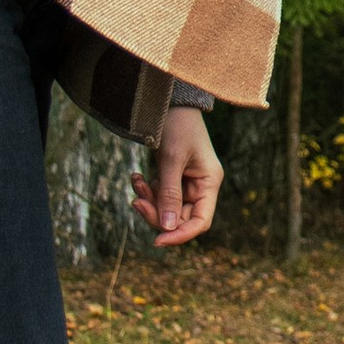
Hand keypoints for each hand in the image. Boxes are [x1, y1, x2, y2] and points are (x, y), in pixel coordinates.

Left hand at [133, 106, 221, 246]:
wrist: (167, 101)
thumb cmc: (176, 126)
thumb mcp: (171, 159)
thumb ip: (169, 194)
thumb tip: (166, 229)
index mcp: (209, 182)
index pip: (200, 222)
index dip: (180, 235)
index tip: (157, 242)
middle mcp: (200, 186)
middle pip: (178, 218)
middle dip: (156, 213)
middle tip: (135, 202)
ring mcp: (185, 182)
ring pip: (165, 208)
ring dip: (148, 200)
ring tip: (136, 181)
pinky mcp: (171, 177)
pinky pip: (158, 195)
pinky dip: (145, 190)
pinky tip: (136, 176)